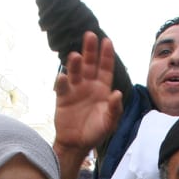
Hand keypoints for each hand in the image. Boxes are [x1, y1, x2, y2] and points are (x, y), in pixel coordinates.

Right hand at [53, 31, 122, 157]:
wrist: (77, 144)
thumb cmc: (96, 132)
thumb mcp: (110, 122)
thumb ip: (114, 108)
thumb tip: (117, 94)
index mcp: (102, 88)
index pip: (105, 68)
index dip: (106, 55)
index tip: (107, 41)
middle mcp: (88, 85)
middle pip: (89, 63)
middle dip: (90, 50)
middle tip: (90, 35)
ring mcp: (75, 89)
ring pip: (75, 71)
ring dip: (75, 63)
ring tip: (75, 56)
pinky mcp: (63, 97)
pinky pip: (62, 86)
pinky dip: (61, 81)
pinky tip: (63, 77)